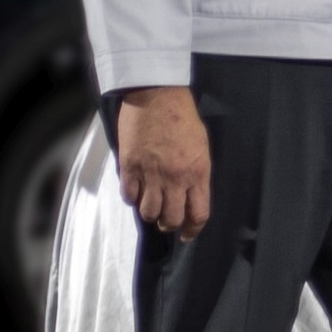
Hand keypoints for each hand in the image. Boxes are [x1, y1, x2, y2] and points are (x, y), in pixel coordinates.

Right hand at [114, 86, 211, 241]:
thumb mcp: (202, 147)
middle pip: (171, 219)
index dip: (192, 230)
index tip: (187, 234)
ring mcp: (150, 174)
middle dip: (169, 224)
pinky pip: (129, 196)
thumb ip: (197, 174)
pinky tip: (135, 191)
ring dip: (150, 214)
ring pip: (148, 212)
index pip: (198, 214)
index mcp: (198, 173)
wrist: (157, 97)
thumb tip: (191, 195)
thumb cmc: (184, 118)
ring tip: (151, 207)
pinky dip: (132, 198)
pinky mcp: (130, 167)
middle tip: (167, 221)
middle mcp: (175, 179)